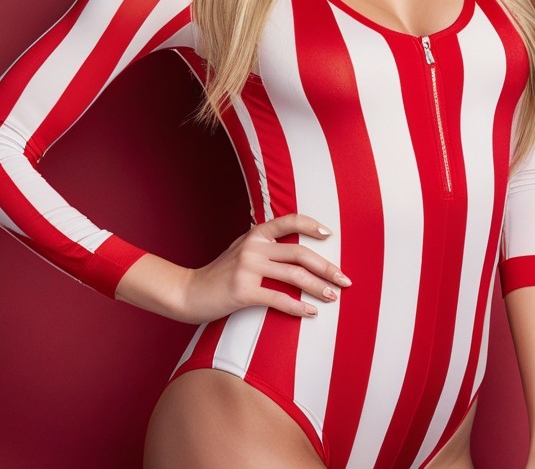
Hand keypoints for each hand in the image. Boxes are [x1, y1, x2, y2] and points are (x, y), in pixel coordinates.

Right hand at [177, 213, 350, 323]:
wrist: (189, 292)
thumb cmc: (220, 274)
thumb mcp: (241, 250)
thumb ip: (265, 245)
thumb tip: (298, 248)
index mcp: (256, 234)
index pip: (289, 221)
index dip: (312, 225)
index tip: (330, 235)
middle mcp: (253, 247)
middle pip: (300, 254)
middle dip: (327, 267)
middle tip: (344, 280)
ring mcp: (247, 268)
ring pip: (294, 276)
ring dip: (318, 288)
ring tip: (333, 297)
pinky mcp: (243, 291)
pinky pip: (278, 299)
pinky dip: (297, 307)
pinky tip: (310, 313)